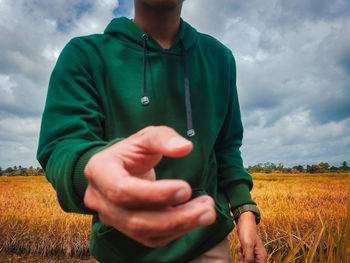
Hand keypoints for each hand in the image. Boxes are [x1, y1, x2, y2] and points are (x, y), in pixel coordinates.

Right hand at [83, 126, 215, 246]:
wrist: (121, 166)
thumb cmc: (132, 150)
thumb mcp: (146, 136)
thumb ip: (164, 138)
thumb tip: (185, 147)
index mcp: (100, 171)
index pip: (121, 190)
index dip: (153, 193)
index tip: (186, 188)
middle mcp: (100, 199)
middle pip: (135, 220)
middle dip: (174, 217)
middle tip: (207, 208)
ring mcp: (112, 217)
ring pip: (144, 233)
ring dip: (180, 226)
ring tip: (207, 213)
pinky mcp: (126, 228)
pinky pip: (151, 237)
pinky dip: (176, 230)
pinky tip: (195, 217)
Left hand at [236, 212, 266, 262]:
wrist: (244, 222)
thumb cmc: (247, 231)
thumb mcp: (247, 246)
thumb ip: (249, 258)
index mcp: (262, 256)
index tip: (244, 261)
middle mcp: (259, 256)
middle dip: (245, 262)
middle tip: (241, 256)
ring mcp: (254, 253)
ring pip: (247, 262)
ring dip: (242, 258)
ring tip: (240, 250)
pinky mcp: (249, 250)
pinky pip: (245, 257)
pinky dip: (241, 254)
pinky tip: (239, 248)